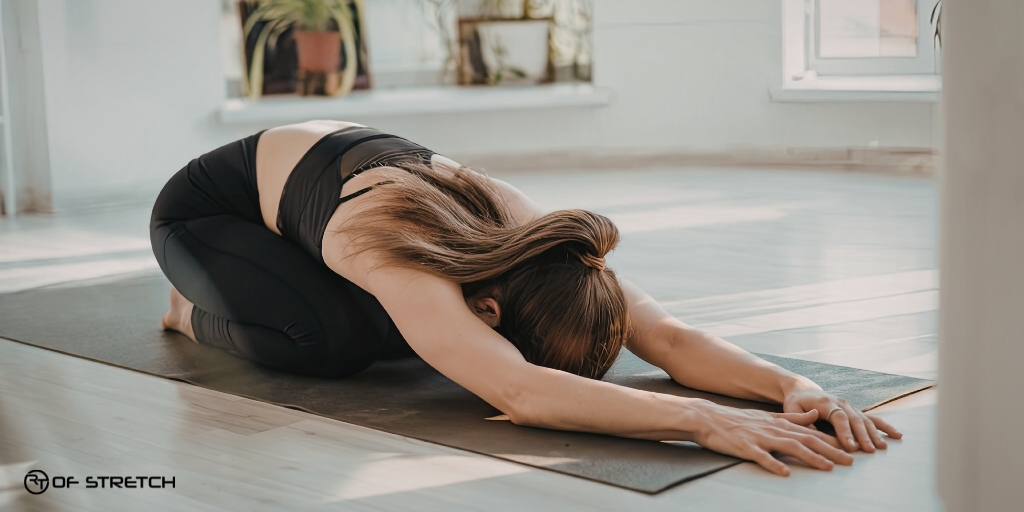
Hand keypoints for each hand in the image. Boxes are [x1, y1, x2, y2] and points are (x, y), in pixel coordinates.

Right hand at [691, 401, 853, 475]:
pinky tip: (785, 473)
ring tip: (828, 468)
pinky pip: (761, 457)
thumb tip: (815, 415)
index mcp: (780, 423)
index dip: (833, 441)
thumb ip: (793, 417)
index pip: (812, 433)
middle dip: (831, 451)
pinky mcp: (745, 447)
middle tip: (850, 461)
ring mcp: (760, 438)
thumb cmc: (738, 420)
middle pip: (807, 440)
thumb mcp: (768, 416)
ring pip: (790, 447)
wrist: (708, 417)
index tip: (852, 450)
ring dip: (811, 457)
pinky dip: (774, 465)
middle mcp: (774, 429)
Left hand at [783, 387, 902, 452]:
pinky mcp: (855, 411)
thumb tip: (814, 426)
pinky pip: (872, 418)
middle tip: (868, 450)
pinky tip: (897, 435)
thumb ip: (802, 418)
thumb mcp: (791, 409)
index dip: (845, 431)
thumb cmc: (796, 402)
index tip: (850, 446)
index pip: (838, 417)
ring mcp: (850, 406)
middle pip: (854, 419)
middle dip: (862, 436)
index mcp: (825, 402)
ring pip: (865, 420)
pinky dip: (884, 426)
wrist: (803, 390)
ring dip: (874, 434)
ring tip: (881, 447)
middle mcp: (840, 402)